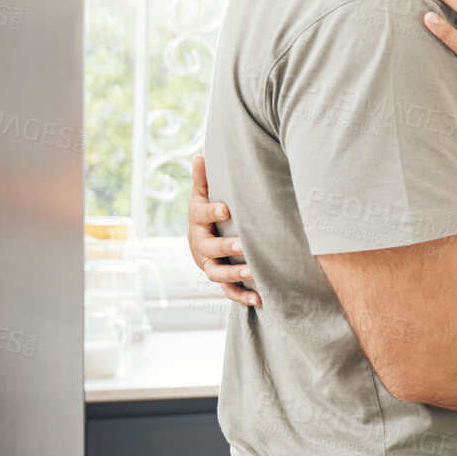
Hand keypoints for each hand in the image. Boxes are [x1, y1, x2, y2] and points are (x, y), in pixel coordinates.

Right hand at [188, 154, 260, 306]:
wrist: (200, 239)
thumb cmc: (207, 213)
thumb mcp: (203, 194)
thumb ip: (203, 179)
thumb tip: (199, 156)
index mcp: (197, 221)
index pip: (200, 215)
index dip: (211, 212)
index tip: (226, 209)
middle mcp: (200, 245)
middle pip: (209, 248)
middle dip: (226, 247)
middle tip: (243, 245)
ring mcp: (209, 264)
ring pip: (216, 273)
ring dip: (234, 274)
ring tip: (252, 272)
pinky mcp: (219, 279)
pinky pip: (227, 291)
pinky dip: (241, 297)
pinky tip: (259, 299)